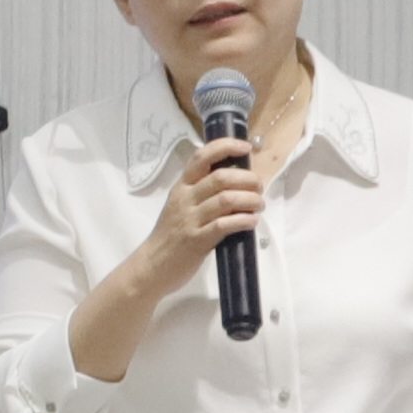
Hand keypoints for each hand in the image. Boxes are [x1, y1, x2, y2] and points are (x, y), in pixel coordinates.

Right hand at [140, 133, 267, 296]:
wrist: (153, 265)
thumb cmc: (171, 235)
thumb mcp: (181, 206)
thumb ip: (202, 193)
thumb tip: (237, 182)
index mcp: (181, 187)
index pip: (201, 157)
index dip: (225, 147)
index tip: (245, 148)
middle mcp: (185, 199)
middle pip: (220, 178)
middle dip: (248, 179)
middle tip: (259, 188)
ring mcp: (190, 220)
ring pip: (226, 200)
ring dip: (250, 200)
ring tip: (259, 205)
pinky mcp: (197, 240)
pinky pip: (224, 225)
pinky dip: (243, 220)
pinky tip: (252, 221)